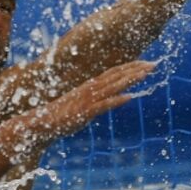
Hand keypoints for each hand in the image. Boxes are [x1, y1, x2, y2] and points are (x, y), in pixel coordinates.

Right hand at [0, 60, 155, 146]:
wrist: (37, 126)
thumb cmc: (56, 119)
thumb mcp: (77, 108)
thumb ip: (91, 103)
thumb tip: (100, 103)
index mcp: (87, 87)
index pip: (112, 74)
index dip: (128, 68)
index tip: (144, 63)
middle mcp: (88, 90)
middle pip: (115, 76)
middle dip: (135, 69)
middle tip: (153, 63)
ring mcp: (86, 100)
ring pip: (113, 86)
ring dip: (130, 78)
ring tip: (147, 73)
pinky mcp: (83, 112)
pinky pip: (103, 105)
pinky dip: (117, 100)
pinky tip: (130, 96)